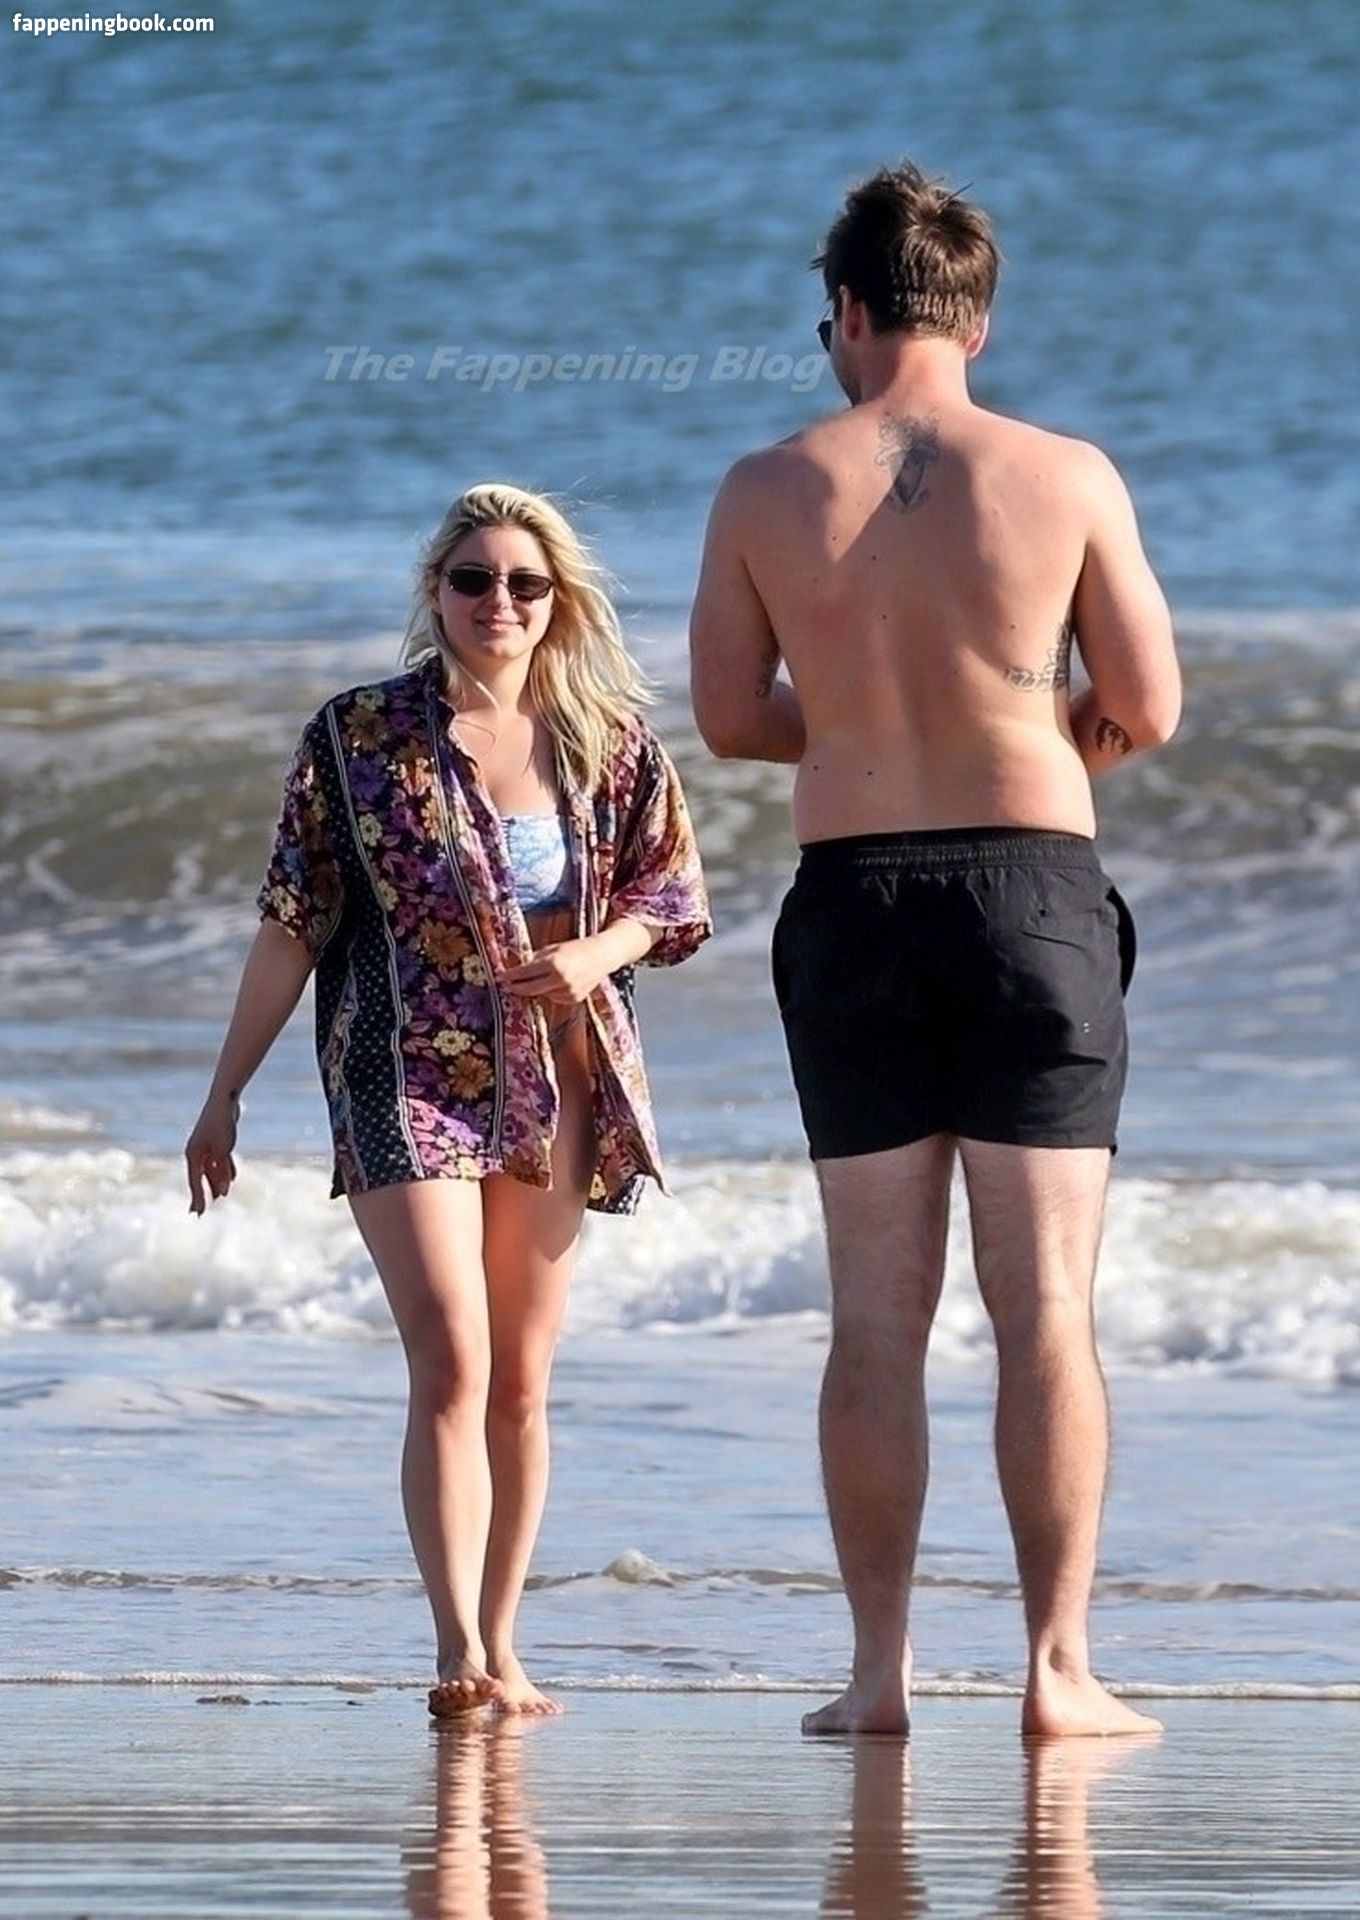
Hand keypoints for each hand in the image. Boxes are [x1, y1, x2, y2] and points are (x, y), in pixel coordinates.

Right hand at [186, 1091, 239, 1214]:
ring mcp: (206, 1146)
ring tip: (220, 1197)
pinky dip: (225, 1170)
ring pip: (211, 1169)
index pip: (195, 1182)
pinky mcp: (217, 1140)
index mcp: (193, 1155)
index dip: (198, 1198)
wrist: (224, 1100)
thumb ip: (222, 1172)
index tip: (198, 1214)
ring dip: (216, 1182)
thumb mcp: (223, 1151)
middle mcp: (196, 1152)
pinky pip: (220, 1160)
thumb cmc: (221, 1125)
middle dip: (201, 1194)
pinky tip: (232, 1180)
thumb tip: (223, 1192)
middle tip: (199, 1213)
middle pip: (199, 1178)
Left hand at [500, 936, 610, 1009]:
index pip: (524, 972)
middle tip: (506, 986)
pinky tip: (556, 982)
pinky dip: (550, 992)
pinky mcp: (574, 999)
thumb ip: (535, 958)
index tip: (499, 977)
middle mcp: (560, 979)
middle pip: (529, 989)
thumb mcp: (553, 948)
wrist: (602, 956)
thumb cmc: (576, 948)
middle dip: (516, 987)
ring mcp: (568, 992)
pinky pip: (554, 998)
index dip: (510, 976)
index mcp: (553, 963)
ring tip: (538, 978)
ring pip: (541, 994)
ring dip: (535, 989)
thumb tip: (517, 966)